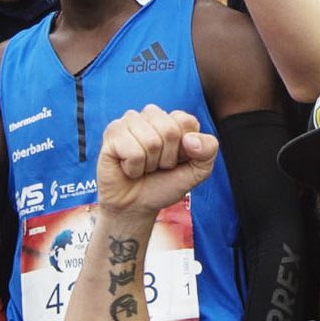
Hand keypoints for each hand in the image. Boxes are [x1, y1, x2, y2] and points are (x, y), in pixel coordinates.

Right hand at [97, 106, 219, 222]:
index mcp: (173, 119)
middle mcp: (150, 115)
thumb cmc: (166, 183)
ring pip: (151, 141)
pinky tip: (128, 168)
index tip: (177, 159)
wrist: (138, 205)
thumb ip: (208, 150)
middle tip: (158, 165)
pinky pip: (132, 151)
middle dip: (168, 157)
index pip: (186, 121)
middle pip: (169, 130)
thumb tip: (190, 140)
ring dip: (150, 163)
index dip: (186, 148)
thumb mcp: (198, 170)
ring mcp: (128, 122)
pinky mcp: (110, 135)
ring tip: (143, 166)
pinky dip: (134, 167)